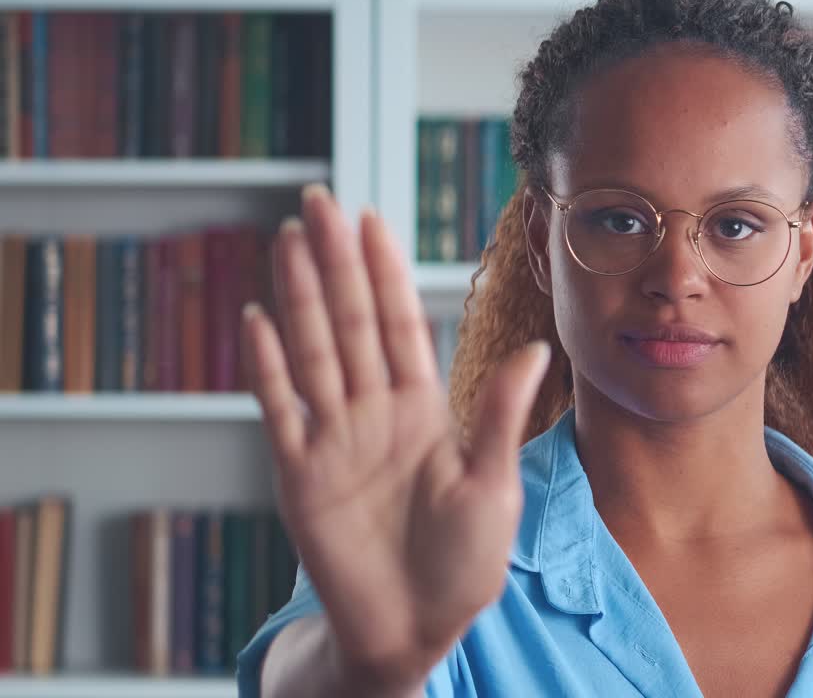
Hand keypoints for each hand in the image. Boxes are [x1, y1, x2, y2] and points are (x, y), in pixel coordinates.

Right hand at [241, 184, 548, 688]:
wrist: (415, 629)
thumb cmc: (464, 565)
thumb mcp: (493, 487)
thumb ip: (498, 415)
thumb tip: (536, 349)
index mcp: (423, 410)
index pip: (400, 324)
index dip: (384, 272)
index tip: (372, 219)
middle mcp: (375, 413)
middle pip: (350, 322)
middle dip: (335, 262)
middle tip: (319, 199)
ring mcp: (334, 439)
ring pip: (313, 351)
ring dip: (300, 295)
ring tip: (290, 239)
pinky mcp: (300, 475)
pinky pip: (280, 409)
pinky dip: (266, 366)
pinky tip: (258, 317)